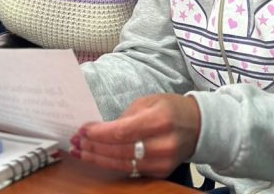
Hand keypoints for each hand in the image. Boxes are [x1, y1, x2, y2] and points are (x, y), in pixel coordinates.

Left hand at [71, 94, 200, 177]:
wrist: (198, 126)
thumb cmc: (170, 109)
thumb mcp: (148, 102)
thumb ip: (125, 117)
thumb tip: (99, 130)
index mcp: (159, 120)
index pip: (122, 132)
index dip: (99, 134)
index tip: (82, 130)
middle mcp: (162, 144)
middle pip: (120, 151)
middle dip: (94, 147)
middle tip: (76, 142)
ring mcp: (163, 162)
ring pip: (123, 165)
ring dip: (98, 158)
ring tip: (80, 152)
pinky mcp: (160, 172)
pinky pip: (130, 171)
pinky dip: (111, 165)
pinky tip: (97, 158)